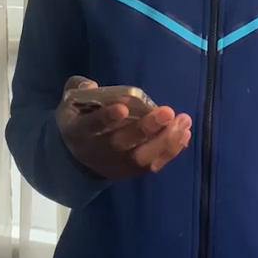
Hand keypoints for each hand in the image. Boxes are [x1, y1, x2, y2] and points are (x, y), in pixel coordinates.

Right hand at [56, 76, 191, 179]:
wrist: (77, 158)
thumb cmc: (81, 120)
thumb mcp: (72, 101)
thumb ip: (80, 88)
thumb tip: (93, 85)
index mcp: (79, 130)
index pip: (93, 125)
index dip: (107, 118)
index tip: (123, 108)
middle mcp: (98, 151)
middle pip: (122, 143)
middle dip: (146, 128)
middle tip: (167, 112)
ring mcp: (116, 165)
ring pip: (141, 158)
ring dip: (165, 141)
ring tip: (184, 122)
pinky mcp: (131, 173)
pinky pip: (152, 165)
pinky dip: (170, 151)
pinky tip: (185, 135)